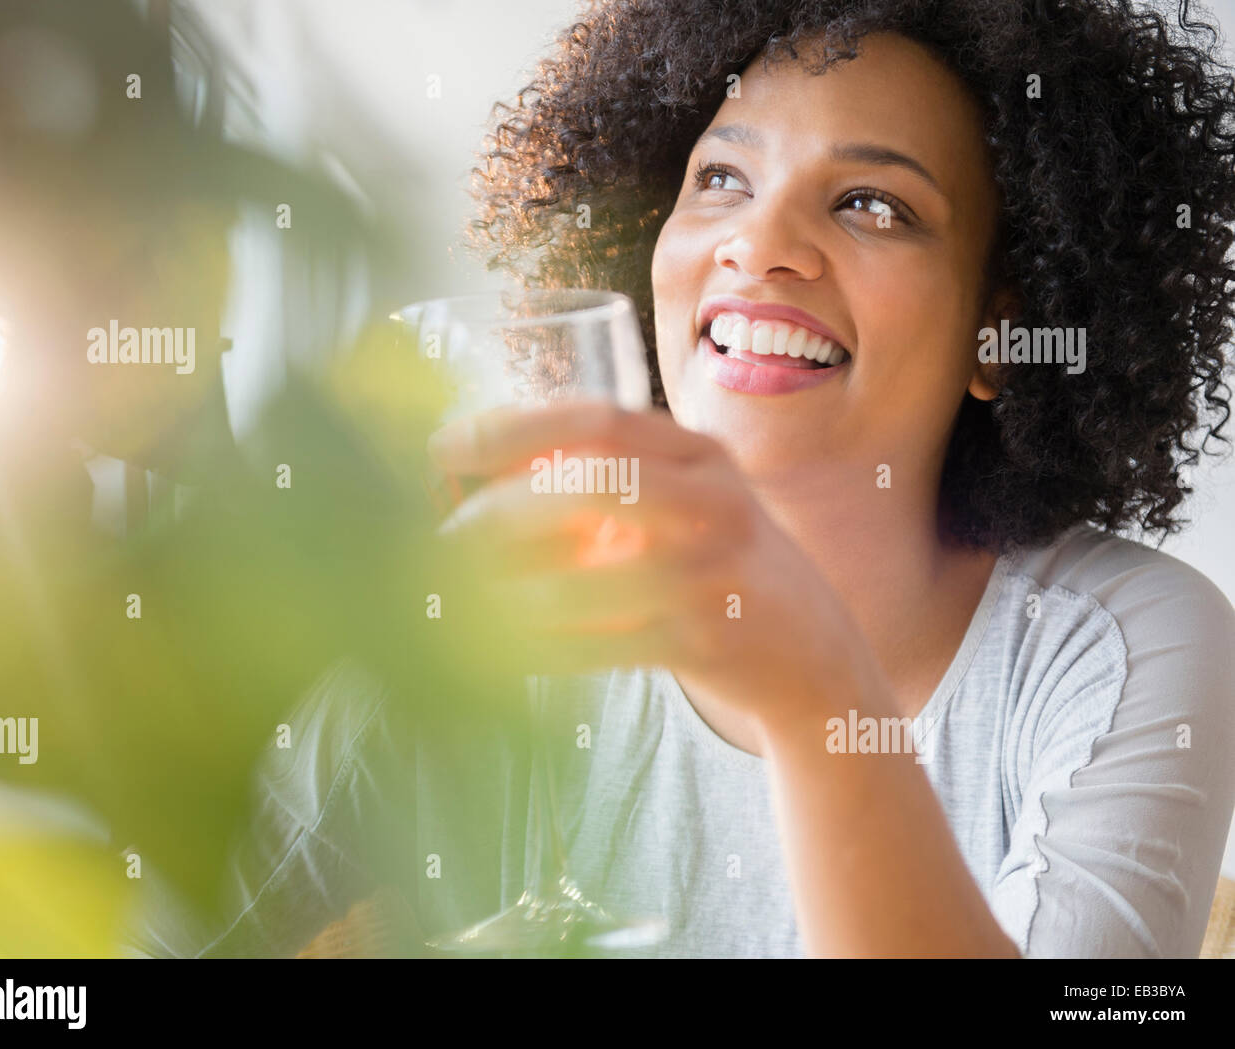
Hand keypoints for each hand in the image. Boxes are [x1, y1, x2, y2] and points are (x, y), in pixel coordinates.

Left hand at [426, 400, 864, 728]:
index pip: (598, 418)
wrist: (814, 655)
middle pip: (592, 484)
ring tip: (454, 602)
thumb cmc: (720, 567)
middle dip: (502, 509)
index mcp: (702, 454)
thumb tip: (486, 476)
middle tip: (445, 536)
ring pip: (589, 578)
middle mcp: (715, 502)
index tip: (443, 445)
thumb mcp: (688, 503)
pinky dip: (539, 650)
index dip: (512, 427)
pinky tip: (499, 653)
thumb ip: (612, 480)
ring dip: (507, 594)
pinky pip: (600, 646)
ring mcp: (715, 572)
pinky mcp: (706, 641)